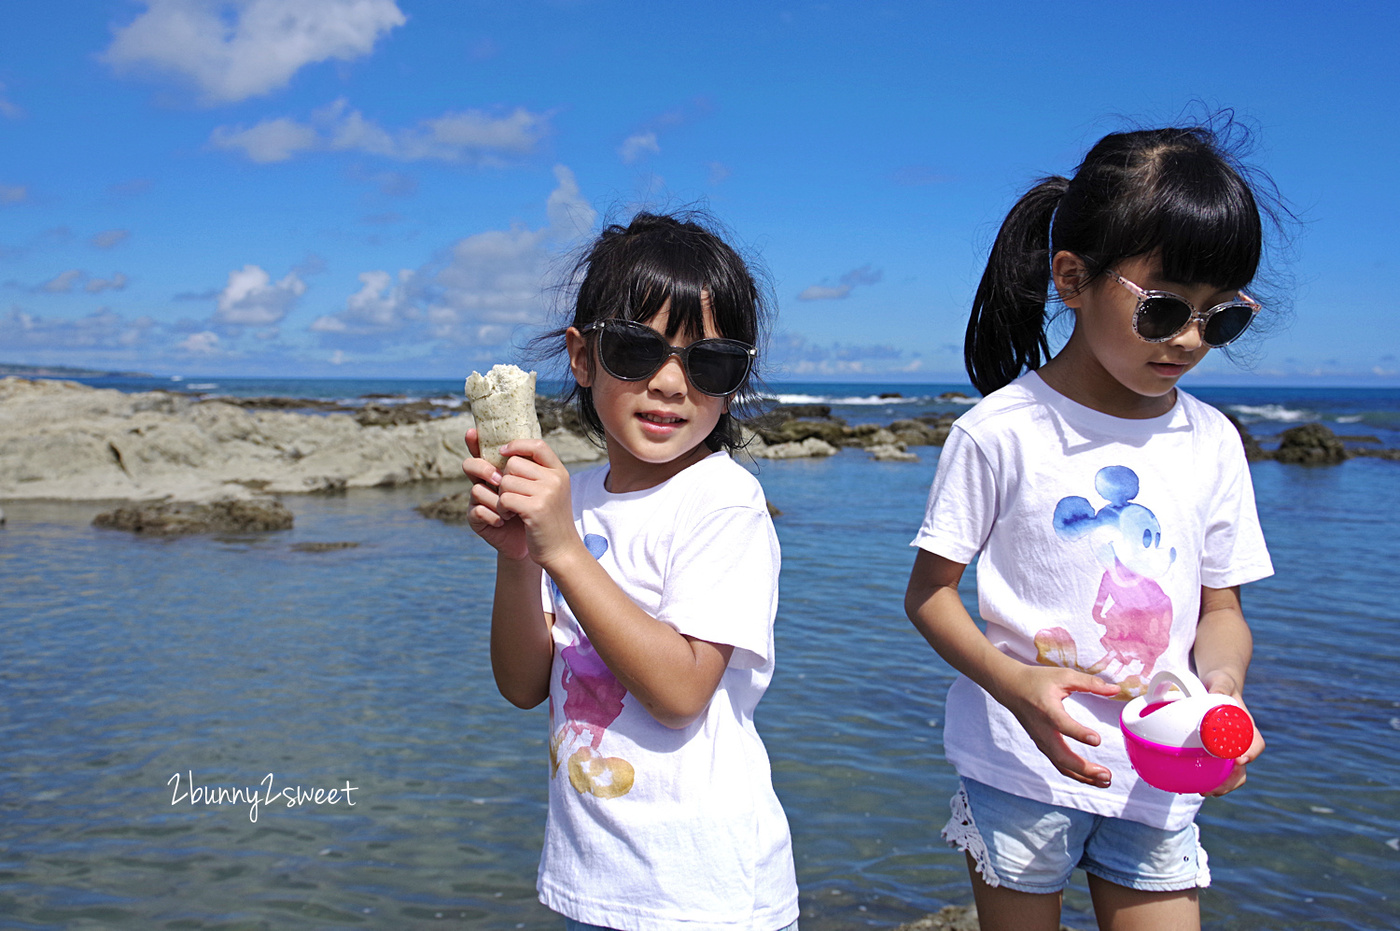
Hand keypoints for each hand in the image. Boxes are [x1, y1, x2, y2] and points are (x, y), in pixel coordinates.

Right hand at [461, 429, 529, 561]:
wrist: (539, 540)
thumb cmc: (539, 509)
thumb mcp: (541, 484)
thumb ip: (533, 465)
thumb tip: (531, 444)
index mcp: (499, 470)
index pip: (483, 451)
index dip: (475, 441)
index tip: (472, 432)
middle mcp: (485, 482)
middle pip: (471, 464)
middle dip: (484, 469)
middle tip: (499, 479)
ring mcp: (478, 500)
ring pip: (477, 489)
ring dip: (498, 501)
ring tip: (513, 512)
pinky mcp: (476, 519)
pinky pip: (478, 510)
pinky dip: (494, 516)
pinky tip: (504, 522)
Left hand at [465, 432, 581, 569]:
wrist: (561, 551)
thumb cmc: (549, 521)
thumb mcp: (550, 492)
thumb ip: (536, 473)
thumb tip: (510, 453)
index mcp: (559, 472)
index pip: (537, 445)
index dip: (517, 444)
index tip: (503, 451)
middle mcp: (555, 479)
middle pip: (513, 464)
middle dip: (505, 479)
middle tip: (510, 496)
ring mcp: (546, 493)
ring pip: (506, 481)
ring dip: (501, 496)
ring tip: (510, 509)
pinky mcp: (535, 509)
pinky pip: (504, 498)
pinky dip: (501, 508)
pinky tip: (509, 516)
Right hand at [996, 666, 1121, 787]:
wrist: (1010, 688)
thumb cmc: (1037, 680)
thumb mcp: (1064, 676)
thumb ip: (1090, 683)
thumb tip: (1115, 689)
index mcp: (1047, 709)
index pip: (1062, 724)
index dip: (1079, 733)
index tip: (1097, 740)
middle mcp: (1043, 729)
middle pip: (1062, 756)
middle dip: (1084, 768)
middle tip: (1106, 774)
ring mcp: (1041, 740)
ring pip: (1061, 764)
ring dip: (1083, 776)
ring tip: (1105, 781)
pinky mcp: (1042, 745)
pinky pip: (1058, 763)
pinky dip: (1075, 773)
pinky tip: (1091, 777)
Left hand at [1202, 671, 1264, 796]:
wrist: (1214, 685)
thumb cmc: (1220, 684)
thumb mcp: (1221, 682)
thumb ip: (1221, 687)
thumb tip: (1217, 693)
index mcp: (1246, 726)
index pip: (1255, 744)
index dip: (1250, 753)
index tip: (1240, 760)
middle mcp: (1239, 741)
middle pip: (1242, 766)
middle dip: (1232, 780)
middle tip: (1214, 788)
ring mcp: (1227, 748)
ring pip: (1230, 773)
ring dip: (1221, 785)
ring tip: (1204, 791)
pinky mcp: (1213, 751)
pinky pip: (1216, 769)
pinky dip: (1209, 779)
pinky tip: (1195, 784)